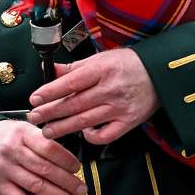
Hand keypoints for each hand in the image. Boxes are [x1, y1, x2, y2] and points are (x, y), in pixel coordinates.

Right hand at [0, 120, 85, 194]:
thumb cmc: (9, 136)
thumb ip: (44, 140)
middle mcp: (13, 151)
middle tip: (82, 189)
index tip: (78, 168)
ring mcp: (5, 170)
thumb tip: (71, 160)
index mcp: (22, 133)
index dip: (66, 160)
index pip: (49, 148)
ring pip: (36, 186)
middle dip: (67, 181)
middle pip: (45, 169)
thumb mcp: (25, 128)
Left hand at [26, 49, 158, 144]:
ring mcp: (120, 108)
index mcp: (103, 69)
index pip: (70, 83)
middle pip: (74, 104)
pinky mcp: (128, 122)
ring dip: (63, 128)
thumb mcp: (102, 58)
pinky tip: (82, 133)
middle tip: (34, 117)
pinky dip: (91, 137)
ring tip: (47, 131)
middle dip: (50, 112)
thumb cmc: (130, 64)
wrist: (160, 74)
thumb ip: (76, 67)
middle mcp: (111, 89)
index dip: (50, 92)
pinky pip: (105, 135)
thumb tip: (52, 71)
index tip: (35, 99)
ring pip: (85, 122)